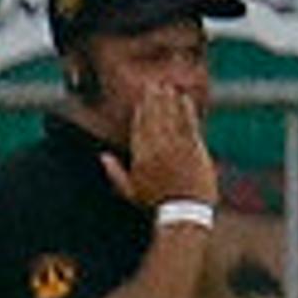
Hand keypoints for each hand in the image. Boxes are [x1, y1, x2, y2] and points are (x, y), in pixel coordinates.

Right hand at [107, 85, 218, 215]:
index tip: (142, 97)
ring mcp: (177, 148)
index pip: (139, 127)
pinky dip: (187, 111)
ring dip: (169, 100)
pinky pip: (190, 125)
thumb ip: (114, 172)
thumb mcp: (129, 191)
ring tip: (168, 86)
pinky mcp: (195, 149)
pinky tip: (186, 99)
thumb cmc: (156, 204)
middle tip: (154, 85)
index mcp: (141, 156)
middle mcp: (158, 149)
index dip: (141, 110)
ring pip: (171, 118)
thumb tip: (102, 155)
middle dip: (153, 100)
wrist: (184, 212)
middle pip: (154, 118)